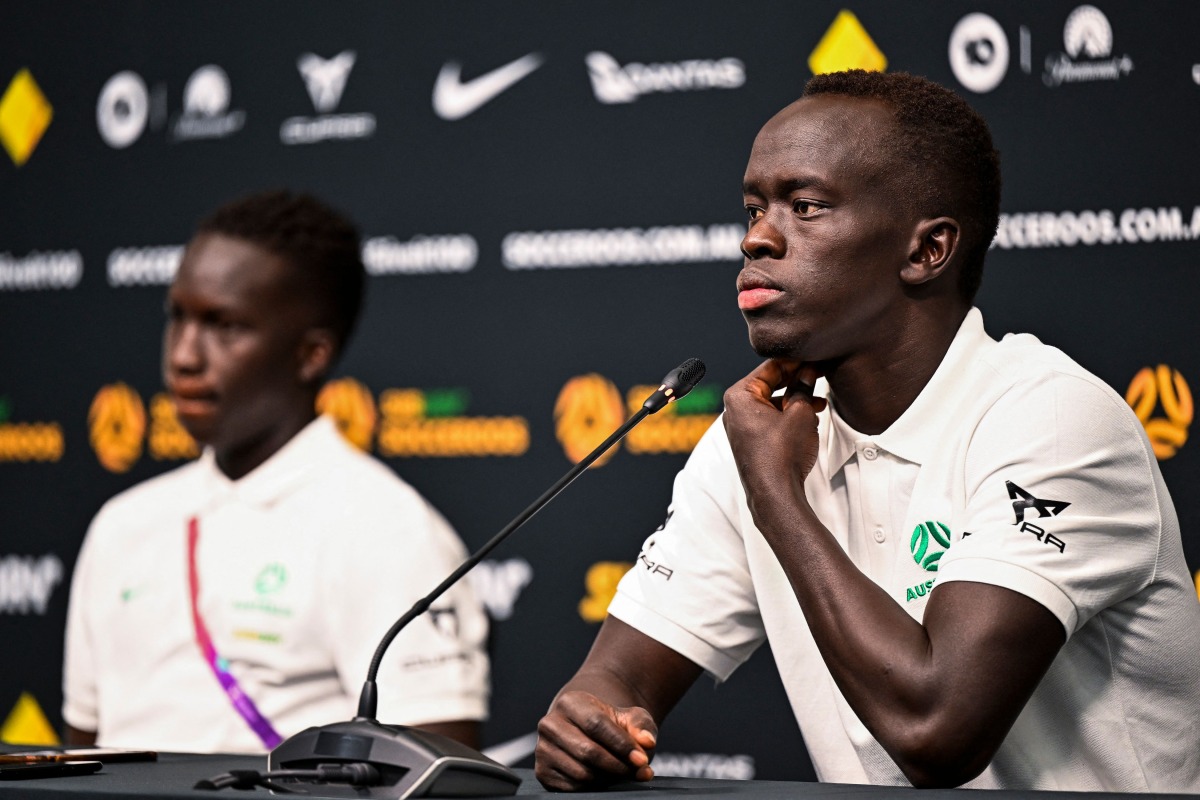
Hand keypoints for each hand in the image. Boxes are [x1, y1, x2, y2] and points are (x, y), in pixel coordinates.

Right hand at [535, 690, 657, 790]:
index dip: (621, 744)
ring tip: (622, 772)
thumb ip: (641, 726)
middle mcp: (550, 724)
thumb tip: (647, 741)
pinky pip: (572, 787)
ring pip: (581, 773)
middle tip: (639, 771)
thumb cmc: (610, 724)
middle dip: (618, 765)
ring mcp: (542, 749)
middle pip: (588, 751)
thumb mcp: (629, 718)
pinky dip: (594, 787)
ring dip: (608, 778)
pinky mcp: (542, 771)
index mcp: (570, 703)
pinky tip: (604, 777)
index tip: (642, 759)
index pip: (596, 725)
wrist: (586, 731)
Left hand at [722, 360, 825, 517]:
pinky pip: (770, 417)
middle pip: (769, 383)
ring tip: (820, 399)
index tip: (814, 356)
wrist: (775, 494)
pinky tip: (810, 415)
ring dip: (795, 398)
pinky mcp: (750, 440)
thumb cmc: (782, 455)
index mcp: (739, 395)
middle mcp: (735, 408)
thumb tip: (808, 373)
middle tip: (819, 373)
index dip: (796, 360)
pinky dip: (788, 413)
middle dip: (796, 379)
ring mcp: (741, 425)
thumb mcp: (799, 413)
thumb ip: (803, 388)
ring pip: (771, 401)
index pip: (771, 367)